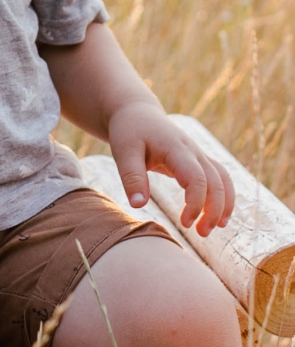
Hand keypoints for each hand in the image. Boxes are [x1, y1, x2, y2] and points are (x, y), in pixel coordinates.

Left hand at [108, 101, 234, 235]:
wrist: (136, 112)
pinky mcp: (198, 159)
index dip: (196, 203)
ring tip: (214, 229)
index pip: (197, 178)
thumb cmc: (129, 131)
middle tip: (200, 233)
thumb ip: (132, 177)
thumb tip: (138, 206)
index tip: (185, 223)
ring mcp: (198, 154)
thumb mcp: (123, 151)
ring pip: (222, 179)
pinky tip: (218, 216)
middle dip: (213, 209)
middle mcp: (192, 150)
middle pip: (216, 181)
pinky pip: (220, 177)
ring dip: (223, 205)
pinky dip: (224, 196)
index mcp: (175, 148)